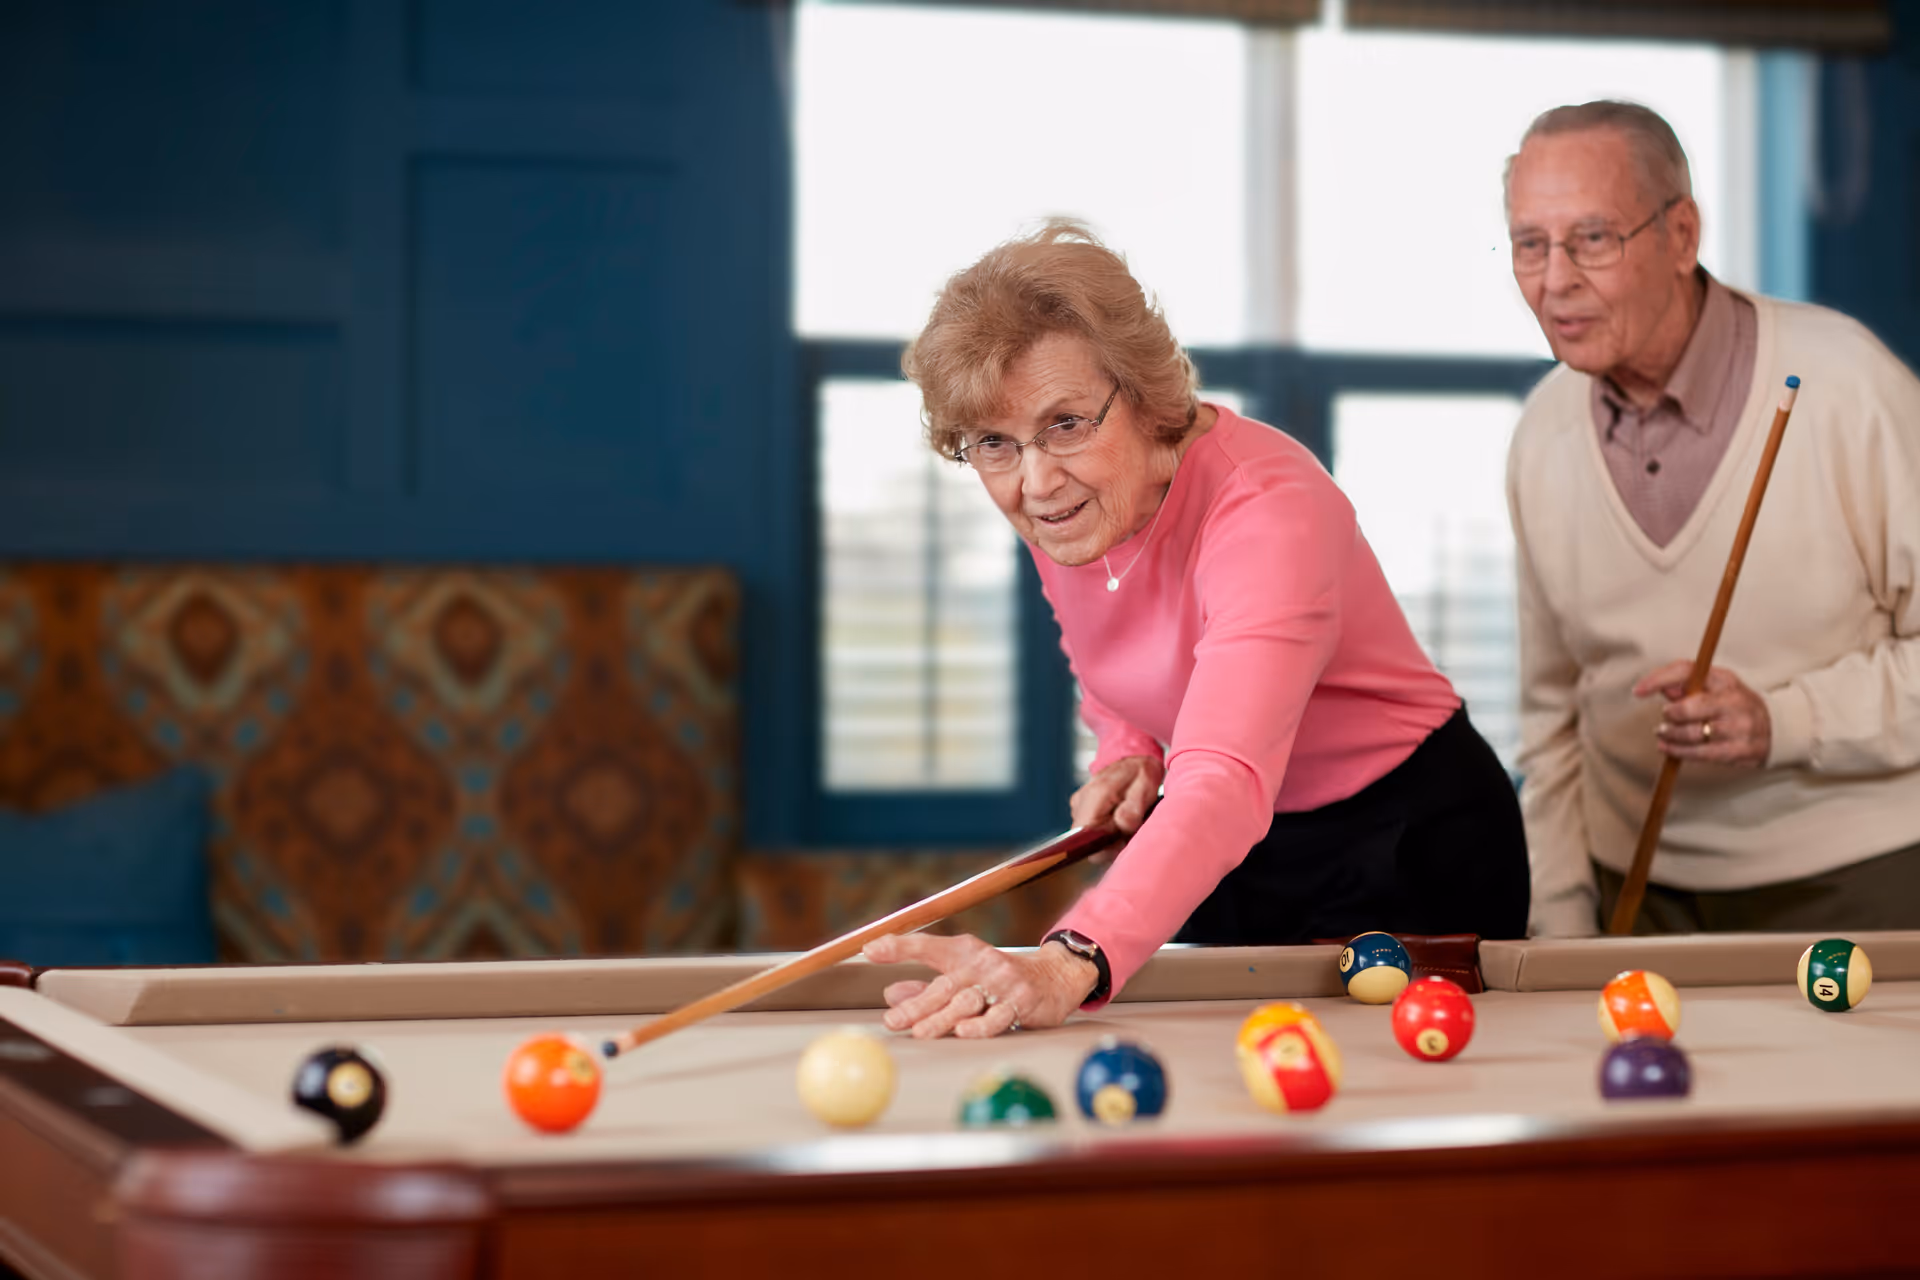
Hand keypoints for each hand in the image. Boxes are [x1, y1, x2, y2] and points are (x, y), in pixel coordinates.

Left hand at [863, 933, 1098, 1038]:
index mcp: (964, 952)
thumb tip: (890, 995)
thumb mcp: (964, 974)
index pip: (928, 946)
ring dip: (942, 1018)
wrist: (1055, 976)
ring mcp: (1003, 983)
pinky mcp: (1023, 1002)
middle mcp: (982, 964)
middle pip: (945, 984)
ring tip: (920, 1031)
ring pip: (968, 1002)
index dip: (898, 946)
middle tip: (893, 1020)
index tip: (870, 949)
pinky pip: (999, 1017)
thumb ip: (927, 986)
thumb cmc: (999, 978)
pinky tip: (965, 1032)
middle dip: (917, 1003)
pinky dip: (981, 1026)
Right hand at [1069, 755, 1163, 863]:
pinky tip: (1118, 819)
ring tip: (1126, 821)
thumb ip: (1133, 807)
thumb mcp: (1145, 788)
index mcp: (1095, 796)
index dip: (1103, 846)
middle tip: (1130, 829)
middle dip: (1109, 842)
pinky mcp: (1080, 809)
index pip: (1085, 836)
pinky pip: (1090, 829)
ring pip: (1088, 836)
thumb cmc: (1140, 773)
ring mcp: (1078, 805)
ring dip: (1108, 836)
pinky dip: (1105, 830)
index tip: (1122, 841)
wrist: (1131, 760)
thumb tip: (1122, 823)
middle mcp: (1081, 801)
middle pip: (1086, 840)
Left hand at [1634, 660, 1771, 766]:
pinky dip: (1678, 751)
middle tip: (1665, 717)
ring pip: (1692, 733)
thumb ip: (1686, 686)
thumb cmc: (1734, 704)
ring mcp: (1737, 727)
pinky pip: (1700, 753)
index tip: (1638, 691)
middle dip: (1670, 714)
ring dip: (1670, 734)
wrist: (1776, 728)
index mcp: (1724, 679)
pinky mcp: (1737, 750)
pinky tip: (1667, 747)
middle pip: (1689, 707)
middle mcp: (1733, 701)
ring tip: (1662, 733)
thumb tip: (1658, 687)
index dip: (1658, 679)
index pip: (1686, 670)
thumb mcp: (1715, 686)